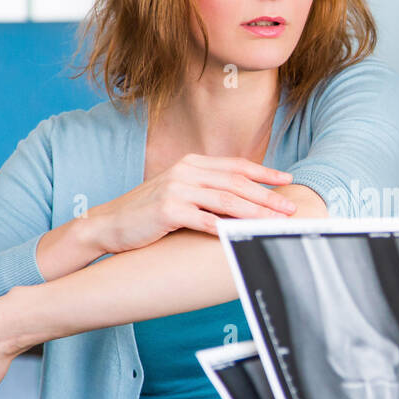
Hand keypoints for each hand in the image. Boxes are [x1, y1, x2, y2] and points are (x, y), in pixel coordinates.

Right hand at [90, 154, 296, 253]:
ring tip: (275, 222)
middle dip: (267, 196)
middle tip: (290, 208)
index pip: (236, 166)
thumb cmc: (148, 214)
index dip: (264, 173)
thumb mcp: (179, 193)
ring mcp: (176, 189)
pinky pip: (204, 220)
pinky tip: (243, 234)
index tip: (288, 181)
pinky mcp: (167, 210)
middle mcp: (186, 172)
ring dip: (254, 212)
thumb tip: (243, 202)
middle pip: (236, 182)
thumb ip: (206, 191)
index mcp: (191, 164)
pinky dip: (226, 227)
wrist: (108, 225)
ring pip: (226, 199)